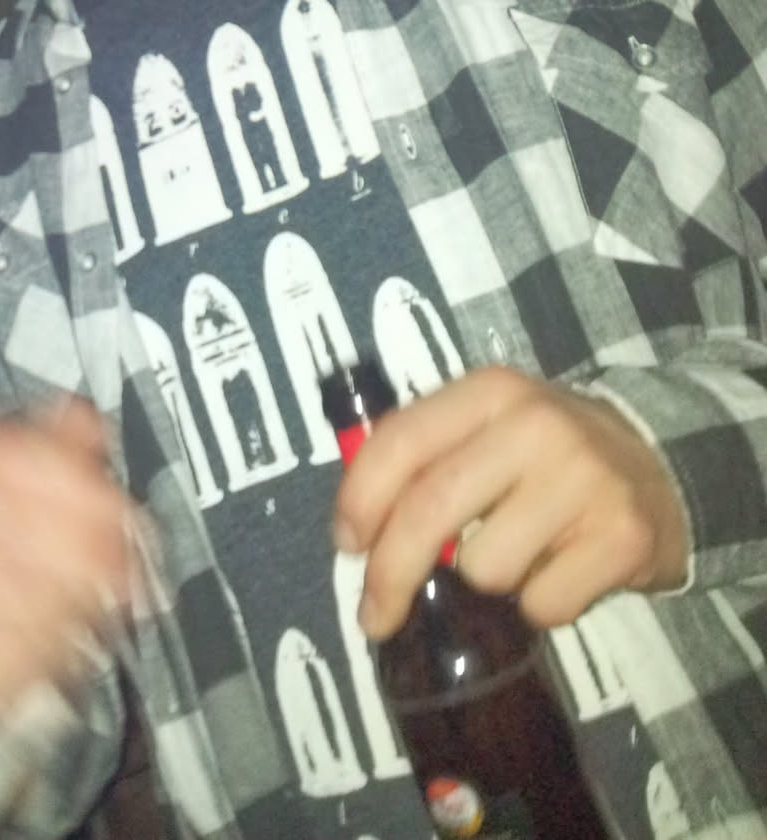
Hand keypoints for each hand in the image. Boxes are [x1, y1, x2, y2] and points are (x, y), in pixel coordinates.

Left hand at [333, 367, 689, 638]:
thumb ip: (425, 457)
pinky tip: (559, 572)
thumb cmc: (546, 454)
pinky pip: (542, 604)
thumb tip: (355, 529)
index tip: (346, 545)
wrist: (660, 464)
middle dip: (390, 572)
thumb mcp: (487, 427)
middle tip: (375, 615)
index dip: (360, 499)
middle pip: (430, 509)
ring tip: (516, 556)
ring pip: (485, 567)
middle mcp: (534, 426)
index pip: (400, 441)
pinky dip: (539, 605)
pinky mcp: (621, 537)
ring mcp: (582, 480)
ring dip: (485, 582)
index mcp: (489, 391)